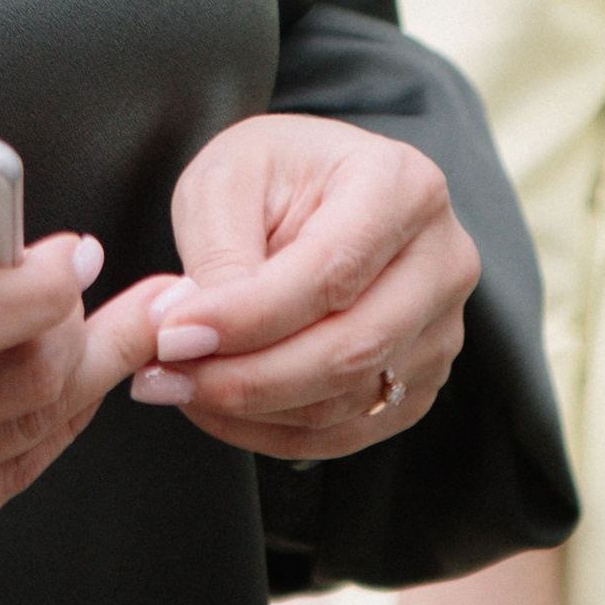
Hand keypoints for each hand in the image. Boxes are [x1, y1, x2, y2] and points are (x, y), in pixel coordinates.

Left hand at [126, 116, 476, 456]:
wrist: (315, 191)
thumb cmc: (274, 173)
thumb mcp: (230, 179)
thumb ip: (220, 253)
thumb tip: (194, 334)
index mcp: (403, 186)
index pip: (331, 272)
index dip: (248, 315)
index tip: (172, 334)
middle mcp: (441, 262)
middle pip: (350, 349)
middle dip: (245, 376)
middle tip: (163, 375)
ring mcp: (441, 330)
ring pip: (347, 401)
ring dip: (250, 409)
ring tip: (177, 384)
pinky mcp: (422, 382)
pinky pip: (347, 431)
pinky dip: (272, 432)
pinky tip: (217, 406)